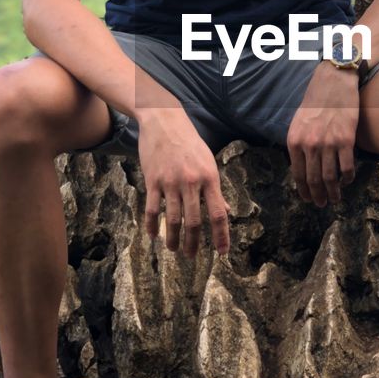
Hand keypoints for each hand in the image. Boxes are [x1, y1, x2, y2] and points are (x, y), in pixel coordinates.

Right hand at [137, 107, 230, 258]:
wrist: (164, 120)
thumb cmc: (189, 142)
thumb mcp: (208, 162)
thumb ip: (215, 189)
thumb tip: (226, 211)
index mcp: (210, 178)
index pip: (218, 213)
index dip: (221, 235)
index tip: (222, 252)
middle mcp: (191, 182)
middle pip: (194, 221)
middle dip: (194, 243)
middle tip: (192, 257)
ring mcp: (170, 182)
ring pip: (172, 219)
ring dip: (173, 238)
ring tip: (174, 249)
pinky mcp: (152, 180)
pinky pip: (152, 208)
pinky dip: (152, 225)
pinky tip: (153, 236)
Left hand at [286, 62, 358, 206]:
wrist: (333, 81)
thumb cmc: (316, 100)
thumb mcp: (298, 122)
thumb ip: (299, 144)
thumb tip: (302, 166)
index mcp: (294, 141)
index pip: (298, 174)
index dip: (304, 190)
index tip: (308, 199)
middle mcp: (309, 144)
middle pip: (314, 179)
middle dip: (318, 196)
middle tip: (322, 204)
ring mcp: (327, 143)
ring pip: (330, 177)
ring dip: (334, 192)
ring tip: (336, 199)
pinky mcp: (345, 139)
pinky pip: (347, 167)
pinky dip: (348, 178)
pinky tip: (348, 181)